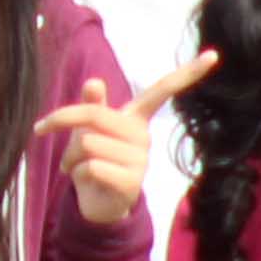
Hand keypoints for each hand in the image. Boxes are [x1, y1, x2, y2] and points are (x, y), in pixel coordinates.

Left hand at [31, 51, 207, 229]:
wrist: (96, 204)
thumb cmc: (92, 159)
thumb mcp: (87, 129)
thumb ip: (92, 105)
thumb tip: (94, 81)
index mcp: (135, 119)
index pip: (164, 91)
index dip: (188, 73)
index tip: (214, 56)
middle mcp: (143, 136)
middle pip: (95, 115)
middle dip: (63, 122)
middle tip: (46, 131)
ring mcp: (141, 160)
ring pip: (88, 143)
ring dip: (70, 156)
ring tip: (80, 168)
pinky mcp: (132, 182)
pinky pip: (91, 166)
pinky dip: (78, 174)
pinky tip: (88, 182)